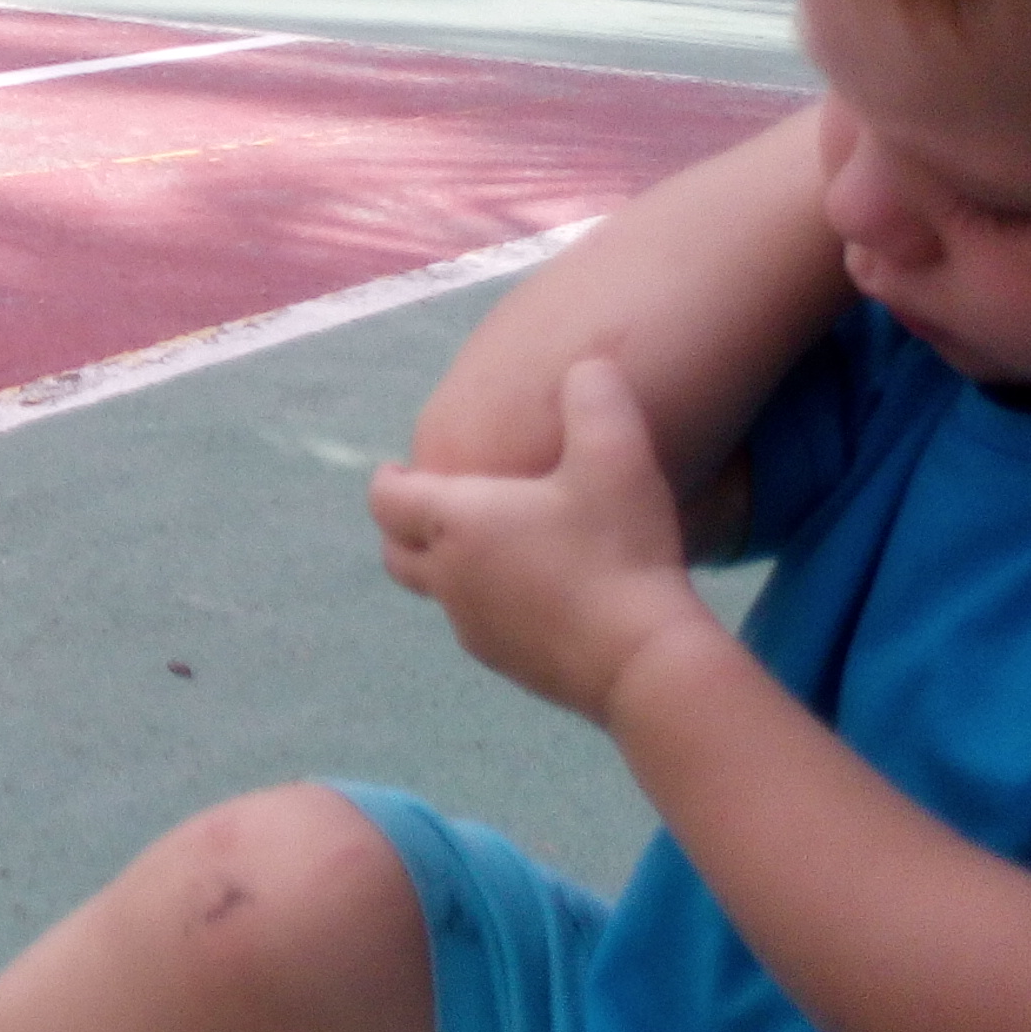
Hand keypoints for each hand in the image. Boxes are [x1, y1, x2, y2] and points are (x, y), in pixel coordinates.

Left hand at [368, 356, 726, 722]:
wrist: (643, 659)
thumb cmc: (620, 550)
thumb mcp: (617, 454)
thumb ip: (596, 396)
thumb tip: (588, 367)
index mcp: (457, 524)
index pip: (387, 500)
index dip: (388, 479)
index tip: (400, 467)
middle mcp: (450, 579)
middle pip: (396, 553)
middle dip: (403, 527)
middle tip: (430, 506)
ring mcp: (474, 628)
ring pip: (439, 592)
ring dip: (449, 566)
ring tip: (489, 544)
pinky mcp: (506, 664)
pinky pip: (479, 625)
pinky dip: (488, 602)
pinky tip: (534, 590)